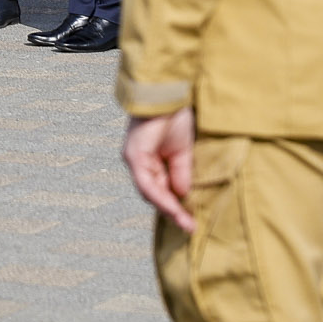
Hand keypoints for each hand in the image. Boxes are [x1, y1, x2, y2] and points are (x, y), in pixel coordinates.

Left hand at [123, 109, 196, 231]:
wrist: (170, 94)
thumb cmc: (176, 118)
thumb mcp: (183, 152)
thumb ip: (180, 173)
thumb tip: (182, 196)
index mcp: (148, 160)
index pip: (159, 189)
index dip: (174, 206)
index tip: (190, 223)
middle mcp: (137, 161)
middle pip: (152, 194)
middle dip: (172, 211)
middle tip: (190, 227)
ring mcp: (132, 158)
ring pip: (148, 192)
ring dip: (167, 208)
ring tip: (185, 222)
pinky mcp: (133, 154)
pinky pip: (146, 182)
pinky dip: (160, 196)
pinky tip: (174, 206)